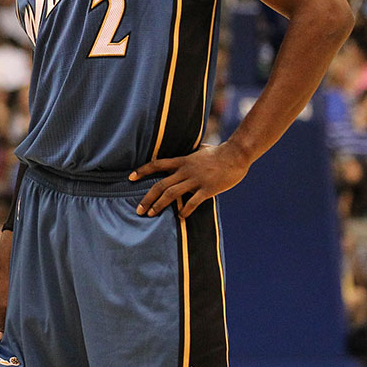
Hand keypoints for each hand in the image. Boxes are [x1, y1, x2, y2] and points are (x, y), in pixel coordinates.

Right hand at [0, 230, 12, 337]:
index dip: (3, 343)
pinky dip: (14, 321)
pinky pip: (6, 320)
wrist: (6, 267)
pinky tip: (22, 319)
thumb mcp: (5, 305)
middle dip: (9, 335)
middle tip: (22, 336)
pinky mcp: (0, 309)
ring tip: (23, 327)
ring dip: (12, 328)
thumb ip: (2, 322)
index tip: (15, 345)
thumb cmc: (5, 286)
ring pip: (3, 327)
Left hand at [130, 142, 251, 217]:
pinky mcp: (207, 189)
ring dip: (159, 205)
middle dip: (147, 198)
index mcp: (182, 160)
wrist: (236, 155)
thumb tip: (191, 149)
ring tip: (151, 214)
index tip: (130, 177)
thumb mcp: (200, 149)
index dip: (142, 170)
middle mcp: (185, 170)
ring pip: (171, 194)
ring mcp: (196, 180)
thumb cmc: (219, 152)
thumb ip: (191, 152)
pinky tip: (180, 217)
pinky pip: (192, 202)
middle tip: (139, 209)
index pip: (156, 164)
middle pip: (160, 184)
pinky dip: (185, 210)